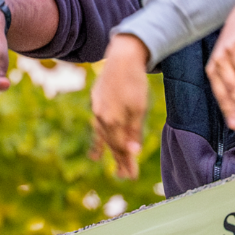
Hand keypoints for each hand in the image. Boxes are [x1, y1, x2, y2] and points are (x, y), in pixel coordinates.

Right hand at [90, 34, 149, 178]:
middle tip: (127, 176)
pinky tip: (96, 153)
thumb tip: (133, 152)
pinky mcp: (97, 103)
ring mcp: (97, 110)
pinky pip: (97, 126)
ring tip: (114, 167)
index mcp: (112, 121)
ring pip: (104, 136)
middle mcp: (101, 118)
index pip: (121, 147)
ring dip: (110, 152)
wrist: (122, 57)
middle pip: (112, 144)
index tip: (132, 176)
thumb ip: (134, 132)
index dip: (127, 162)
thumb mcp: (139, 109)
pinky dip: (98, 140)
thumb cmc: (135, 83)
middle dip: (120, 160)